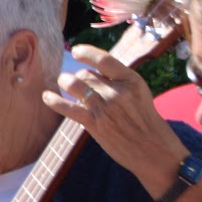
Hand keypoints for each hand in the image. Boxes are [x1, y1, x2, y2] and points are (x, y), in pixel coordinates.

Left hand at [43, 45, 188, 193]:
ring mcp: (105, 107)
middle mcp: (117, 91)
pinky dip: (54, 100)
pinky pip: (67, 107)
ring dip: (65, 82)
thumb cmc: (145, 122)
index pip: (105, 59)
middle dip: (79, 76)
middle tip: (79, 82)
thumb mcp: (139, 95)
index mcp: (132, 81)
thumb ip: (119, 82)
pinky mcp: (94, 123)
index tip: (76, 51)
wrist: (154, 150)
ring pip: (74, 85)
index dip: (87, 53)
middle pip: (86, 74)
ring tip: (63, 82)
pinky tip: (47, 96)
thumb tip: (92, 71)